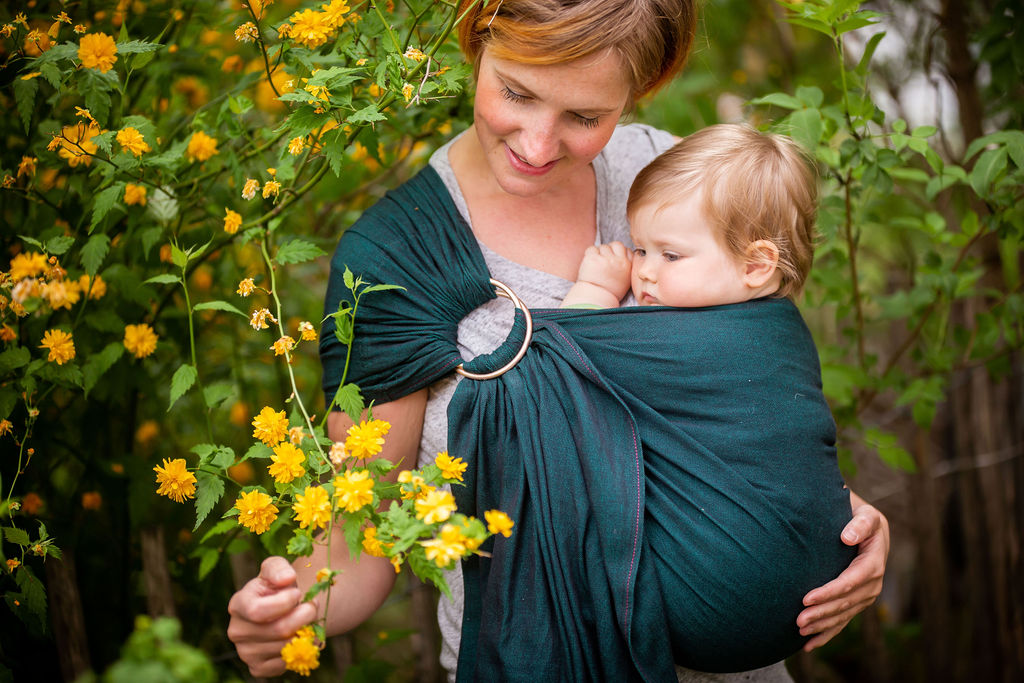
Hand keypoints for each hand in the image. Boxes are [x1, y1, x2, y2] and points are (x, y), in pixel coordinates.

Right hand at [227, 556, 318, 676]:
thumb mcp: (277, 569)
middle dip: (304, 616)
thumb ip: (279, 568)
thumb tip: (286, 578)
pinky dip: (298, 650)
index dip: (284, 603)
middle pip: (278, 630)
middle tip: (313, 606)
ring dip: (305, 632)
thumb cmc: (278, 587)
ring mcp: (245, 652)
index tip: (298, 593)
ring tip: (306, 619)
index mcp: (238, 605)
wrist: (282, 609)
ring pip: (286, 647)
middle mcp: (236, 631)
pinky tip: (298, 637)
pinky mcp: (257, 668)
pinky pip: (284, 664)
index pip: (258, 611)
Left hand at [576, 242, 632, 300]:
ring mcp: (605, 259)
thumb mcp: (625, 279)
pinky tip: (591, 263)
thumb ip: (627, 265)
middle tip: (605, 260)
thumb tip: (626, 253)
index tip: (614, 258)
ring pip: (603, 246)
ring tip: (597, 264)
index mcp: (627, 266)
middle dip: (610, 250)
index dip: (619, 252)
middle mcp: (617, 261)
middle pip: (616, 244)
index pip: (626, 249)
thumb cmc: (609, 290)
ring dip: (599, 252)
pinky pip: (592, 248)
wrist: (595, 299)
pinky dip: (590, 254)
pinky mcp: (592, 259)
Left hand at [796, 495, 889, 649]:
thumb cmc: (858, 515)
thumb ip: (860, 523)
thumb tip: (847, 537)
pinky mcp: (856, 600)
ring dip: (823, 625)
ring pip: (844, 614)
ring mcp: (865, 594)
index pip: (852, 581)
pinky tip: (809, 645)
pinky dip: (827, 633)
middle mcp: (873, 582)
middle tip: (798, 620)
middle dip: (823, 613)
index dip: (830, 592)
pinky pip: (843, 620)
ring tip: (800, 630)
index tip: (807, 598)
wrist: (862, 524)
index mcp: (874, 561)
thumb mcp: (865, 514)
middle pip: (846, 602)